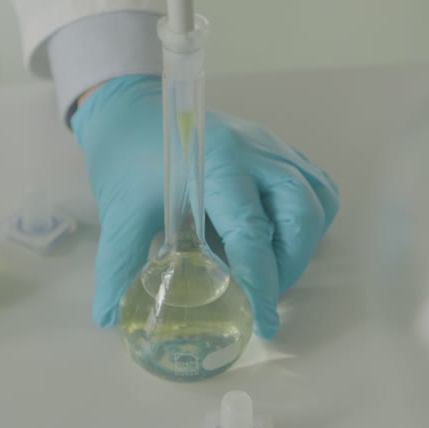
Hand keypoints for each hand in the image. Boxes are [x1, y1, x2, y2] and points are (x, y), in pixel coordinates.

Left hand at [71, 75, 339, 337]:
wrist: (129, 108)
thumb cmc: (126, 157)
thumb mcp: (121, 213)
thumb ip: (120, 266)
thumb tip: (111, 314)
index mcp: (216, 163)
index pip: (252, 230)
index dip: (260, 280)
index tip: (262, 319)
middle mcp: (255, 151)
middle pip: (301, 214)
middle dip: (288, 266)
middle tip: (263, 297)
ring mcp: (271, 147)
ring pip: (316, 200)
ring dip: (301, 245)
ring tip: (270, 272)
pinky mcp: (278, 149)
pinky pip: (315, 186)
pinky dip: (307, 220)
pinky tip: (280, 241)